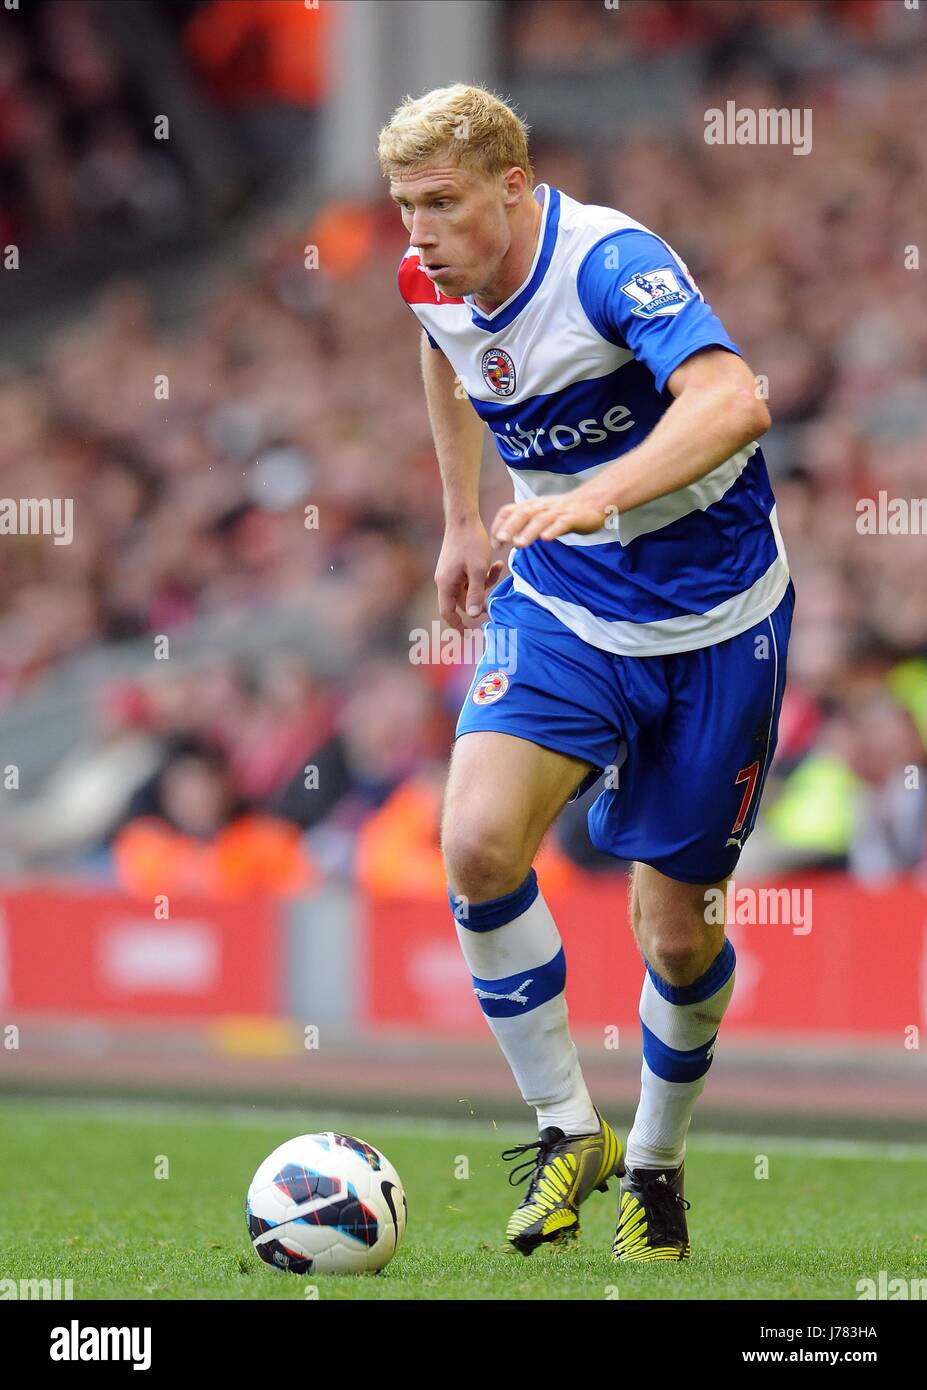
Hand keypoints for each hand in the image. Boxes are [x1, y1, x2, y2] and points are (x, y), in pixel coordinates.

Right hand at [434, 519, 504, 630]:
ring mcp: (451, 572)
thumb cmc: (470, 543)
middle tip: (495, 605)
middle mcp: (445, 580)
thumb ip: (476, 593)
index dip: (457, 626)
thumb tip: (474, 615)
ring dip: (485, 584)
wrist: (464, 518)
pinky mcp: (457, 565)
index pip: (448, 612)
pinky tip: (496, 564)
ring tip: (497, 569)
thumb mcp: (478, 570)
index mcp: (446, 584)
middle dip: (479, 601)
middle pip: (462, 601)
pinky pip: (470, 577)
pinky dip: (483, 574)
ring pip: (469, 589)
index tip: (468, 636)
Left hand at [491, 489, 613, 548]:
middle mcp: (541, 507)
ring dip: (528, 532)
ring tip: (519, 544)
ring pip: (540, 520)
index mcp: (531, 505)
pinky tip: (546, 539)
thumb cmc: (562, 511)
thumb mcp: (539, 515)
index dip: (499, 525)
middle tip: (500, 541)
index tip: (495, 543)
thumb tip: (507, 539)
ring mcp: (557, 512)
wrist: (592, 501)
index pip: (509, 511)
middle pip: (522, 514)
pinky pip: (562, 523)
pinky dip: (554, 530)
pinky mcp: (572, 517)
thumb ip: (524, 524)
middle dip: (510, 527)